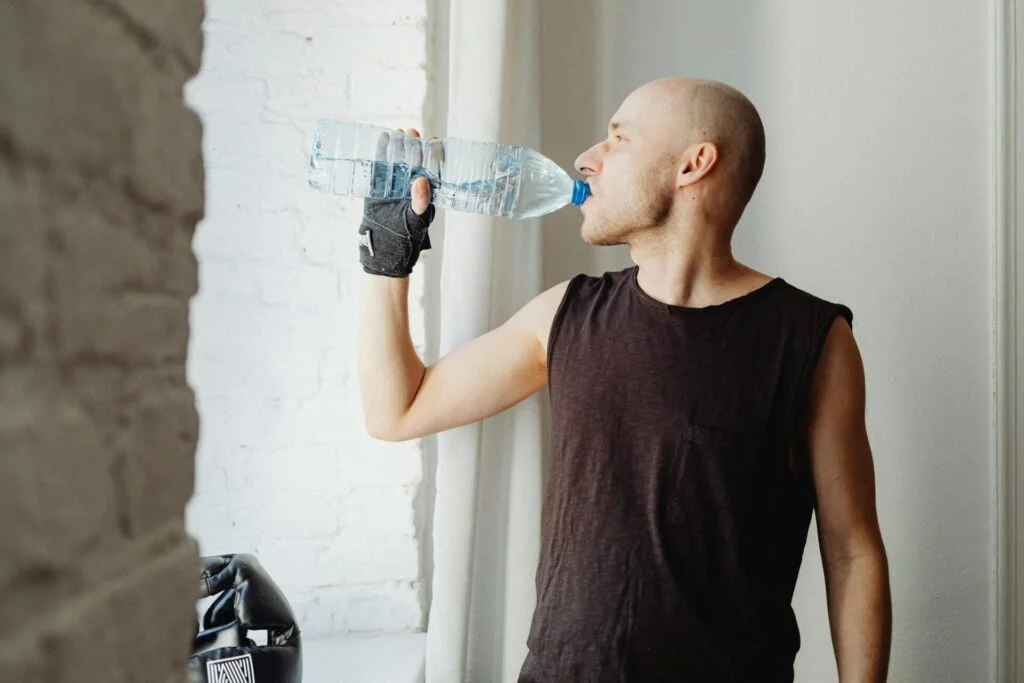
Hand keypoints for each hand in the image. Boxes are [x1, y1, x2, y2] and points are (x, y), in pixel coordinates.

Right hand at [358, 128, 437, 277]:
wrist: (384, 248)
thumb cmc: (406, 236)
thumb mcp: (417, 219)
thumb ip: (420, 201)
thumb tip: (422, 179)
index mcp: (426, 191)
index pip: (433, 168)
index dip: (435, 153)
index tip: (435, 140)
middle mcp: (412, 184)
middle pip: (415, 159)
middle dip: (415, 145)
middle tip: (413, 133)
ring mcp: (395, 183)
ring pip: (398, 159)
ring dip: (399, 145)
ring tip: (398, 132)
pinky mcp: (379, 185)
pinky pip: (381, 166)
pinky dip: (381, 152)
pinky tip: (383, 138)